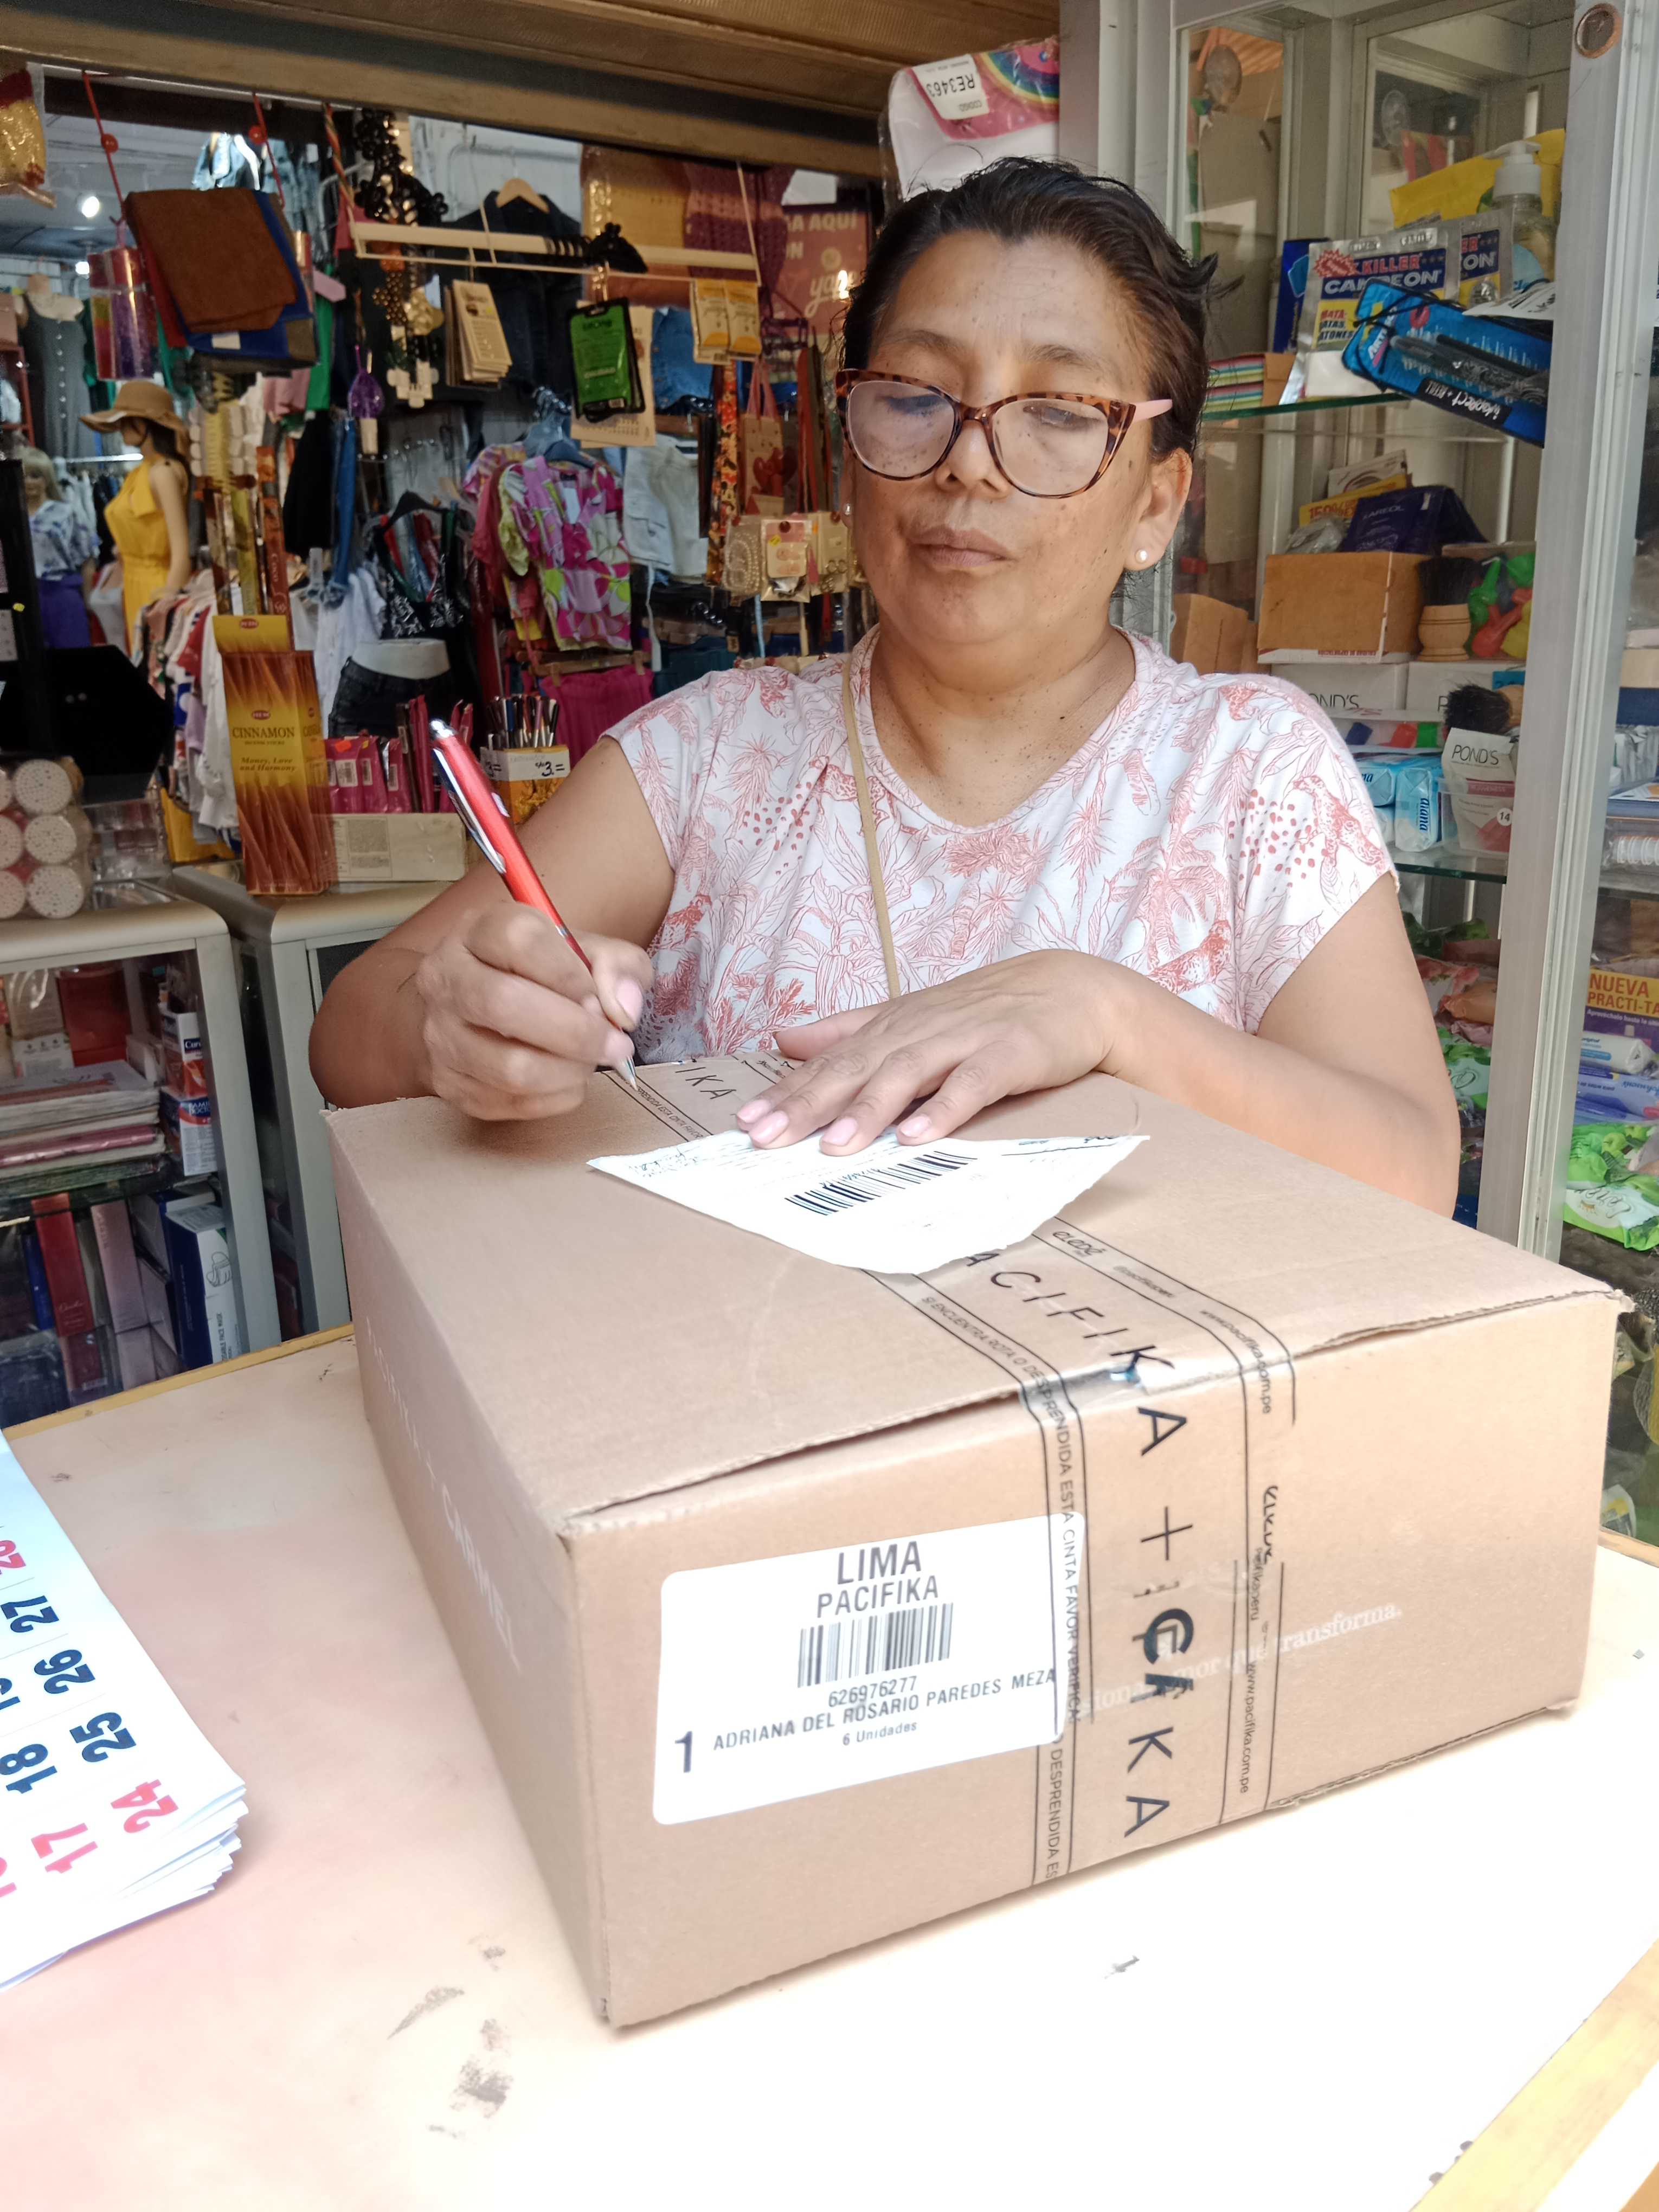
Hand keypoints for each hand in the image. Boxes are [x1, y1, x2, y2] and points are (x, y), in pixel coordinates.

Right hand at [414, 904, 650, 1120]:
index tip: (598, 997)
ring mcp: (439, 1034)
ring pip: (509, 1067)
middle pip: (504, 1004)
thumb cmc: (537, 975)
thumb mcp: (584, 952)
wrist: (466, 1012)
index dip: (569, 973)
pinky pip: (510, 1103)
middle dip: (575, 1032)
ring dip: (568, 1071)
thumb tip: (624, 1010)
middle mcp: (446, 977)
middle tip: (615, 1045)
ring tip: (591, 1063)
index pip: (520, 940)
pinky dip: (555, 1098)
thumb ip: (617, 966)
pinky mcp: (448, 1083)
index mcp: (480, 930)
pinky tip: (567, 1080)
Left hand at [736, 951, 1121, 1153]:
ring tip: (833, 1146)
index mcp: (893, 1027)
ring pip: (907, 1074)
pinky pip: (973, 1084)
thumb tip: (783, 1038)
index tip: (745, 1122)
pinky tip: (920, 1136)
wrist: (1073, 991)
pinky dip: (946, 1108)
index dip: (788, 1092)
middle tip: (766, 1137)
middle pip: (856, 1068)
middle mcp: (920, 1030)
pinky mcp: (1009, 1053)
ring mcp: (965, 1039)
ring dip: (869, 1110)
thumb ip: (847, 1030)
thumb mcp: (910, 1017)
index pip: (831, 1061)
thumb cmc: (986, 1012)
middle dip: (808, 1103)